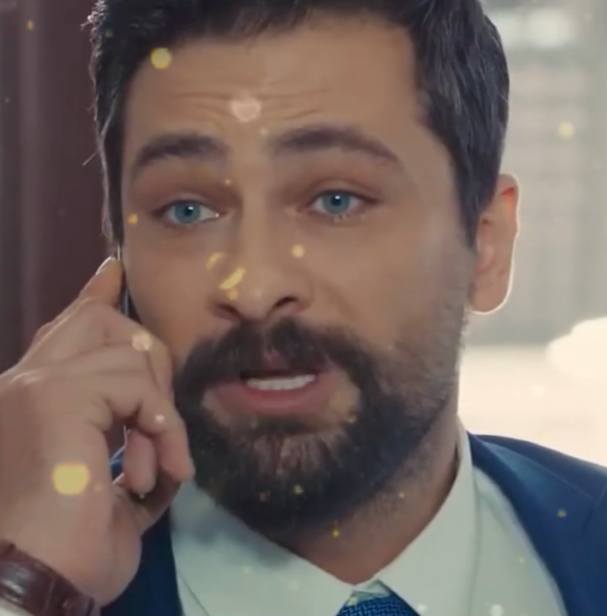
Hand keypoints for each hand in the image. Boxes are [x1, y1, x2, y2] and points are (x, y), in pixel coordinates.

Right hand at [0, 258, 193, 604]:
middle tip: (162, 422)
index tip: (113, 271)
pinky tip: (159, 469)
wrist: (32, 586)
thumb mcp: (105, 482)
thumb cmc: (68, 547)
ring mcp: (35, 384)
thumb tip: (158, 417)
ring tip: (158, 468)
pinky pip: (139, 385)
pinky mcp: (56, 395)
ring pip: (130, 350)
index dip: (93, 298)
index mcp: (32, 399)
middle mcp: (25, 381)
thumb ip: (125, 437)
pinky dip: (163, 425)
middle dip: (150, 361)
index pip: (65, 329)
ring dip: (161, 413)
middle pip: (100, 320)